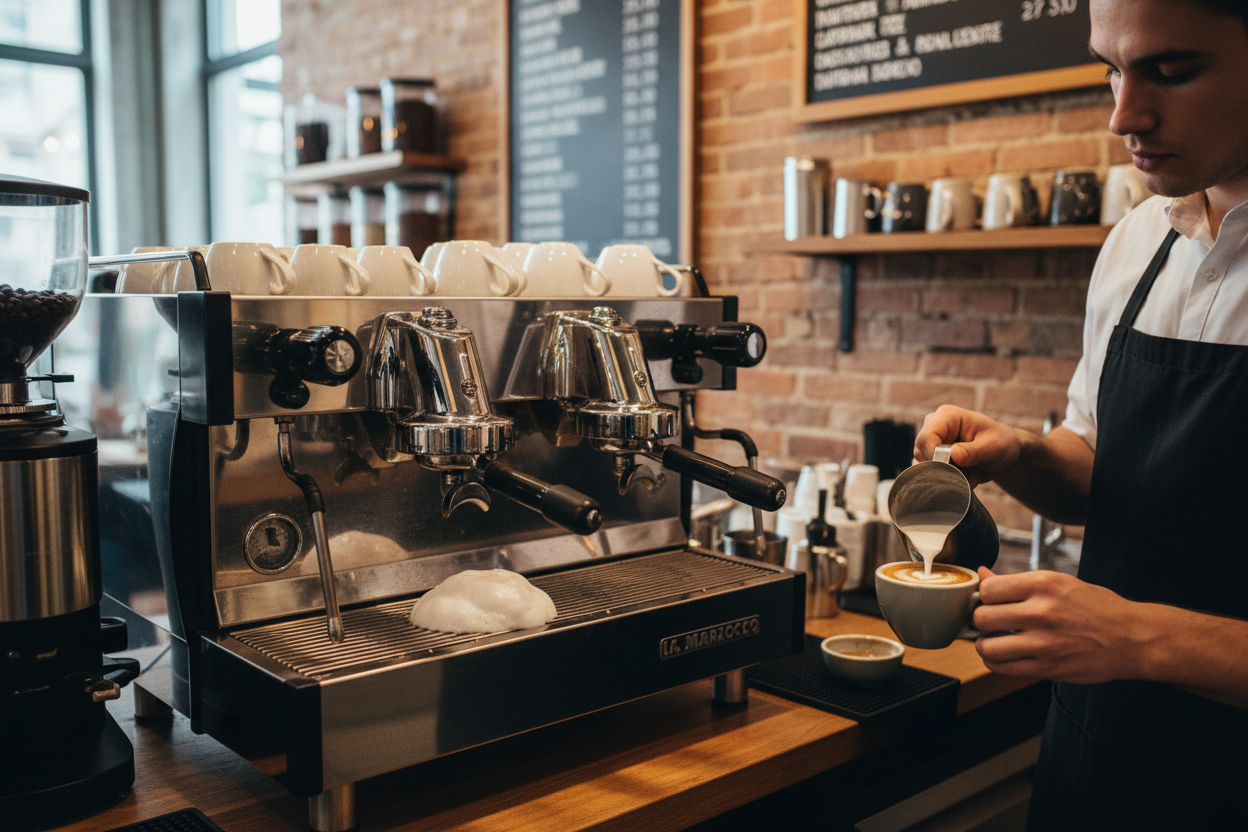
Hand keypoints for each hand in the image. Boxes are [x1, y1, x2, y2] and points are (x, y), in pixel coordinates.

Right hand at [914, 405, 1022, 486]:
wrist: (1004, 452)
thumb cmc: (1001, 443)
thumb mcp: (993, 447)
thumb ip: (973, 452)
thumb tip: (953, 456)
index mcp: (947, 416)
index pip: (925, 438)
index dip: (934, 457)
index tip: (952, 469)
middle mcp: (934, 426)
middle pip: (920, 452)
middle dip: (942, 467)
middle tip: (966, 472)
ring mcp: (931, 441)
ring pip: (923, 464)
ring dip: (946, 474)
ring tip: (968, 472)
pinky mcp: (932, 455)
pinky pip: (929, 472)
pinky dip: (946, 478)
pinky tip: (963, 474)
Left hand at [972, 567, 1145, 683]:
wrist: (1133, 638)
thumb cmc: (1097, 607)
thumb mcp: (1060, 583)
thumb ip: (1018, 582)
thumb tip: (983, 575)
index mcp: (1044, 584)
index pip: (988, 589)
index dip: (985, 595)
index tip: (991, 600)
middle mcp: (1042, 612)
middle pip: (982, 617)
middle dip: (982, 620)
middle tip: (991, 621)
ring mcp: (1044, 643)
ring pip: (987, 646)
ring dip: (985, 644)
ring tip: (994, 640)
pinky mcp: (1048, 668)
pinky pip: (1003, 668)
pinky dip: (996, 662)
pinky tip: (1005, 655)